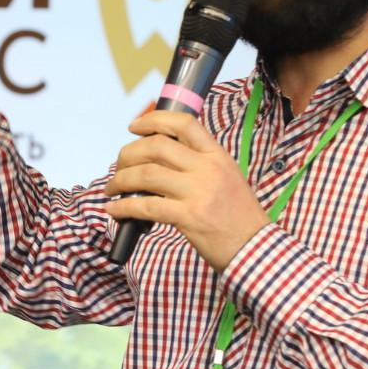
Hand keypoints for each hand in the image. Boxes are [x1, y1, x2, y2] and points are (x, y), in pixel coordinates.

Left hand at [103, 109, 268, 271]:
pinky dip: (123, 206)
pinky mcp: (189, 217)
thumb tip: (158, 154)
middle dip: (128, 154)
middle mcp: (208, 169)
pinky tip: (115, 209)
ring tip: (112, 188)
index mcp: (217, 156)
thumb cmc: (237, 216)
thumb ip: (198, 163)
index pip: (183, 124)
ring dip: (120, 180)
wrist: (255, 248)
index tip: (134, 127)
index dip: (153, 120)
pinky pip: (145, 206)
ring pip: (145, 174)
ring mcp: (199, 192)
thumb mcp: (226, 178)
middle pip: (156, 146)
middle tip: (118, 166)